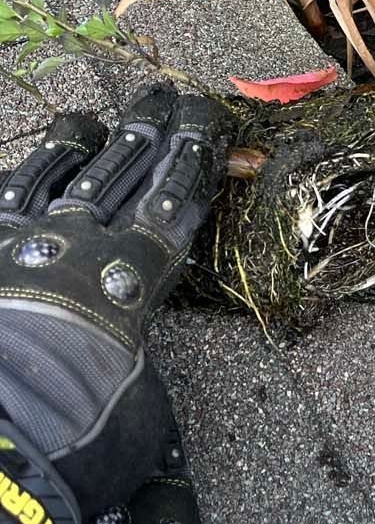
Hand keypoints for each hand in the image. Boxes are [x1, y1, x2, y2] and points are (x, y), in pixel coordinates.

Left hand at [0, 86, 228, 523]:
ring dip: (73, 145)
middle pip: (120, 170)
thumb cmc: (81, 428)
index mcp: (132, 275)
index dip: (192, 154)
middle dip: (146, 130)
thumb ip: (137, 383)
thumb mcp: (139, 415)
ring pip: (52, 176)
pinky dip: (14, 180)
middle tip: (163, 95)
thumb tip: (136, 400)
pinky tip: (18, 169)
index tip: (204, 116)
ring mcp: (20, 242)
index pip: (173, 197)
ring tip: (87, 120)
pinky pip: (1, 199)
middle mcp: (78, 243)